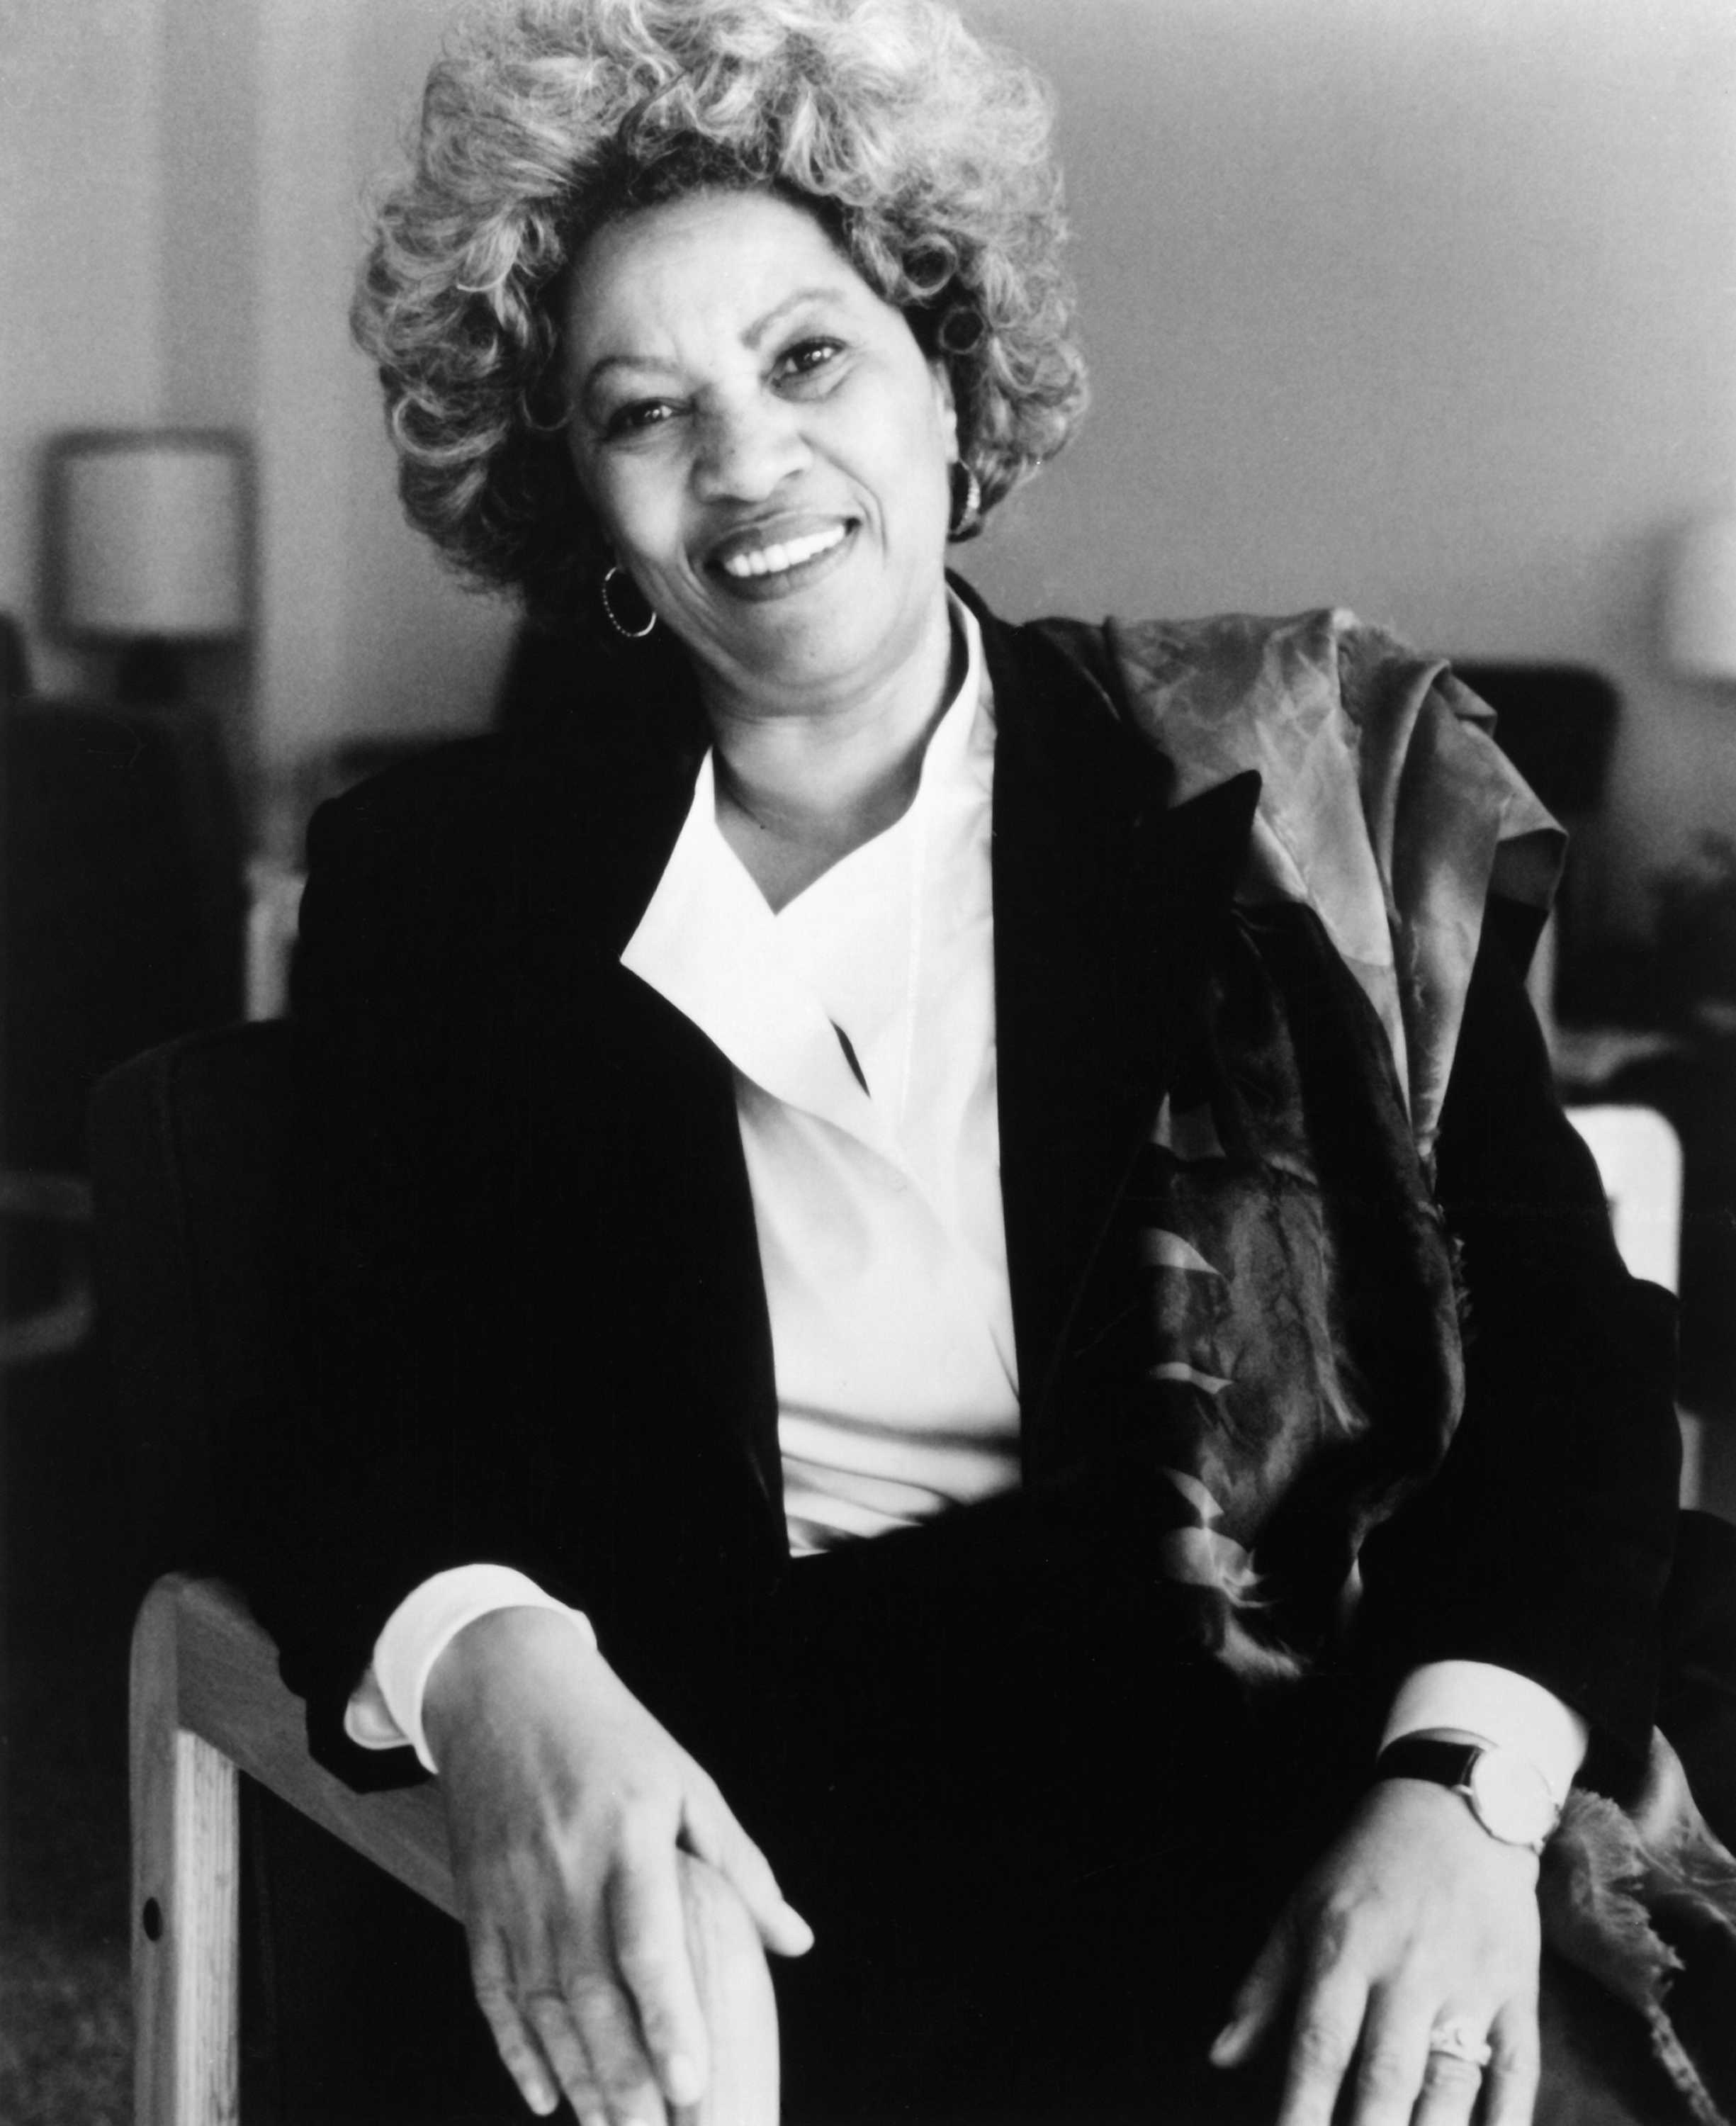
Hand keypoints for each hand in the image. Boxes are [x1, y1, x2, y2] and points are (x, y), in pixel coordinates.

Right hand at [423, 1607, 812, 2124]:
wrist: (502, 1687)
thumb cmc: (610, 1735)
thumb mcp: (685, 1781)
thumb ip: (738, 1866)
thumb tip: (795, 1940)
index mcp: (625, 1833)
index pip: (645, 1941)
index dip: (667, 2017)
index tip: (692, 2080)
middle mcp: (562, 1869)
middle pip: (590, 1994)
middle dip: (624, 2078)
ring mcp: (512, 1891)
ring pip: (542, 2006)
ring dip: (579, 2080)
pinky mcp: (478, 1904)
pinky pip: (493, 1992)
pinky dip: (516, 2051)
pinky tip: (544, 2097)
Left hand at [1210, 1777, 1541, 2125]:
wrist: (1456, 1807)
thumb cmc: (1365, 1865)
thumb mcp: (1301, 1909)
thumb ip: (1263, 1988)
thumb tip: (1220, 2057)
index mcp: (1344, 1950)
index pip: (1319, 2047)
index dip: (1303, 2112)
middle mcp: (1406, 1971)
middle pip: (1386, 2076)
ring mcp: (1468, 1984)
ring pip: (1452, 2084)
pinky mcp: (1517, 1992)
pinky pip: (1518, 2072)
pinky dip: (1507, 2123)